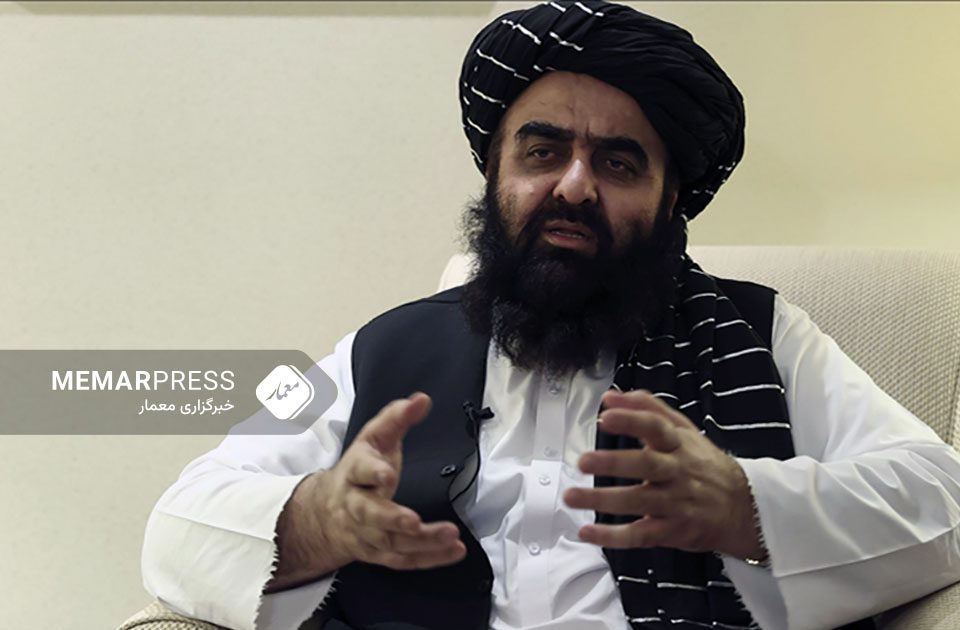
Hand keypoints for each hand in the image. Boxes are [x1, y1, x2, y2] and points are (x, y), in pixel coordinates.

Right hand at [274, 393, 465, 586]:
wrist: (327, 511)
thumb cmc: (359, 470)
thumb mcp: (375, 438)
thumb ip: (397, 418)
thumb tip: (421, 399)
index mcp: (353, 472)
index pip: (359, 471)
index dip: (372, 473)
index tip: (387, 474)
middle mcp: (355, 506)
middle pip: (369, 515)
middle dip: (391, 519)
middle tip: (414, 521)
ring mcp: (365, 533)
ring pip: (390, 542)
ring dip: (421, 541)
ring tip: (450, 535)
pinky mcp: (378, 553)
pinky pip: (403, 560)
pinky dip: (429, 558)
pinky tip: (454, 551)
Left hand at [562, 390, 764, 560]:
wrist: (743, 508)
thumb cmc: (704, 464)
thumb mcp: (684, 430)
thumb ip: (647, 409)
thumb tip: (611, 397)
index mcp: (678, 445)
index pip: (656, 428)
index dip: (631, 421)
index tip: (606, 416)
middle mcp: (677, 472)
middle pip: (646, 465)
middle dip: (613, 462)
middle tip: (583, 461)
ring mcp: (675, 503)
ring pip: (638, 501)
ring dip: (603, 500)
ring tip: (572, 497)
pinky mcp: (672, 531)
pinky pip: (640, 535)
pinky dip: (613, 536)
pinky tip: (587, 532)